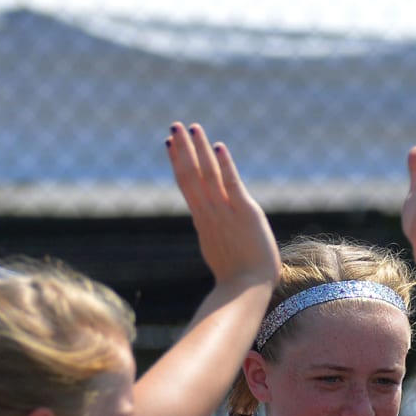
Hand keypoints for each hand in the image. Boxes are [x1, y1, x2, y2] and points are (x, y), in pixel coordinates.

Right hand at [166, 122, 282, 288]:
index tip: (171, 144)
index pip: (187, 185)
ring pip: (207, 174)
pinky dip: (224, 165)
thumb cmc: (236, 278)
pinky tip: (218, 147)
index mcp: (203, 221)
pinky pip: (231, 184)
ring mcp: (225, 211)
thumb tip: (214, 234)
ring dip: (199, 149)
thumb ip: (216, 236)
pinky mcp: (244, 212)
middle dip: (183, 149)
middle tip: (174, 126)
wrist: (245, 289)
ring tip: (192, 128)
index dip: (178, 162)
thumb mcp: (219, 251)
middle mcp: (209, 213)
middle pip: (191, 175)